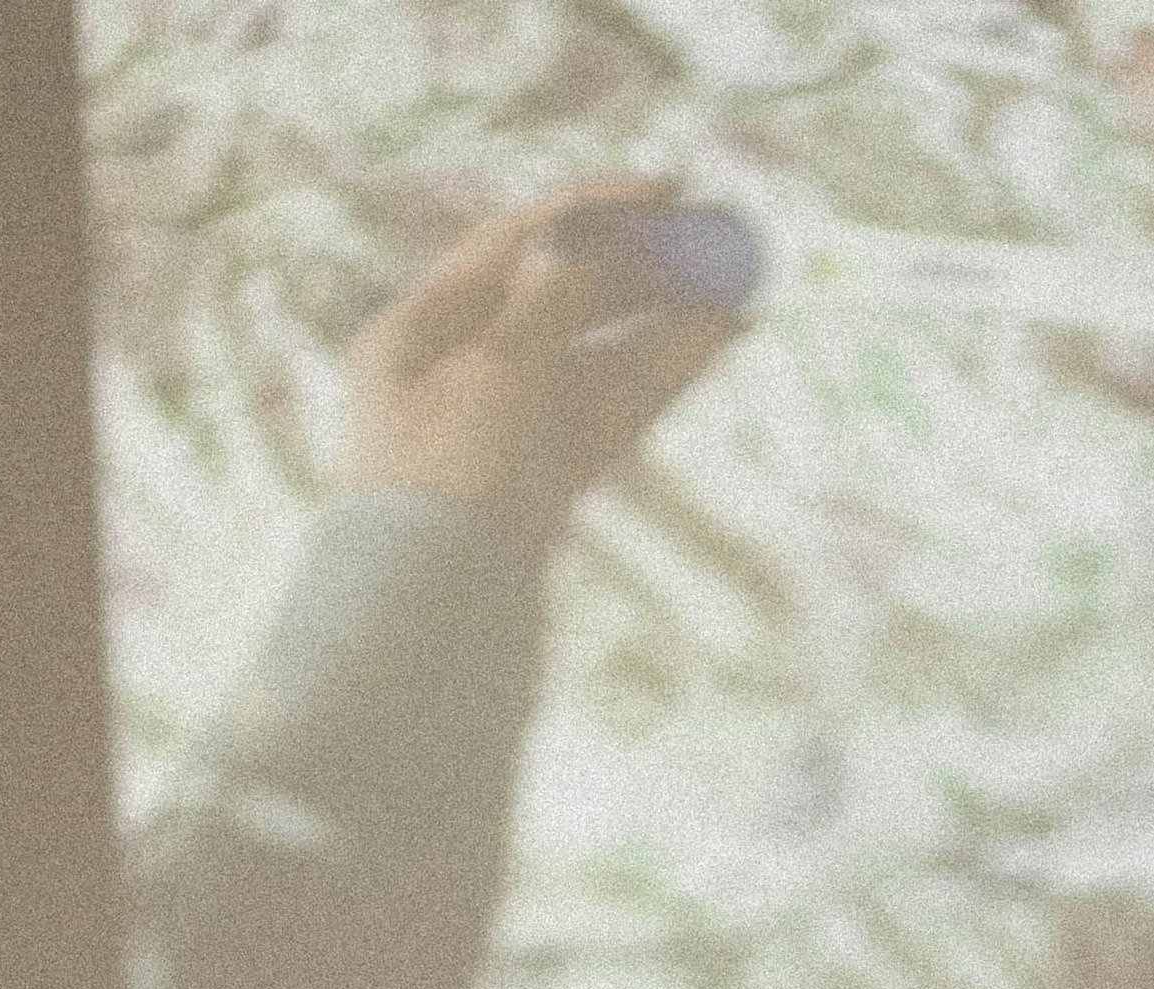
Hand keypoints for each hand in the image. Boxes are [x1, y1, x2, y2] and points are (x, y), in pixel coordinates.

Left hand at [341, 176, 740, 538]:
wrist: (432, 632)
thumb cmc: (443, 491)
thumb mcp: (492, 376)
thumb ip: (546, 303)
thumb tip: (581, 244)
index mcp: (418, 332)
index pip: (515, 243)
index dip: (594, 208)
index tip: (669, 192)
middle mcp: (459, 371)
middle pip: (559, 296)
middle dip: (638, 267)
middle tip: (714, 245)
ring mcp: (507, 430)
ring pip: (595, 356)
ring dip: (662, 321)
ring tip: (734, 295)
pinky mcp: (546, 483)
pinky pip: (607, 411)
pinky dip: (657, 373)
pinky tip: (711, 340)